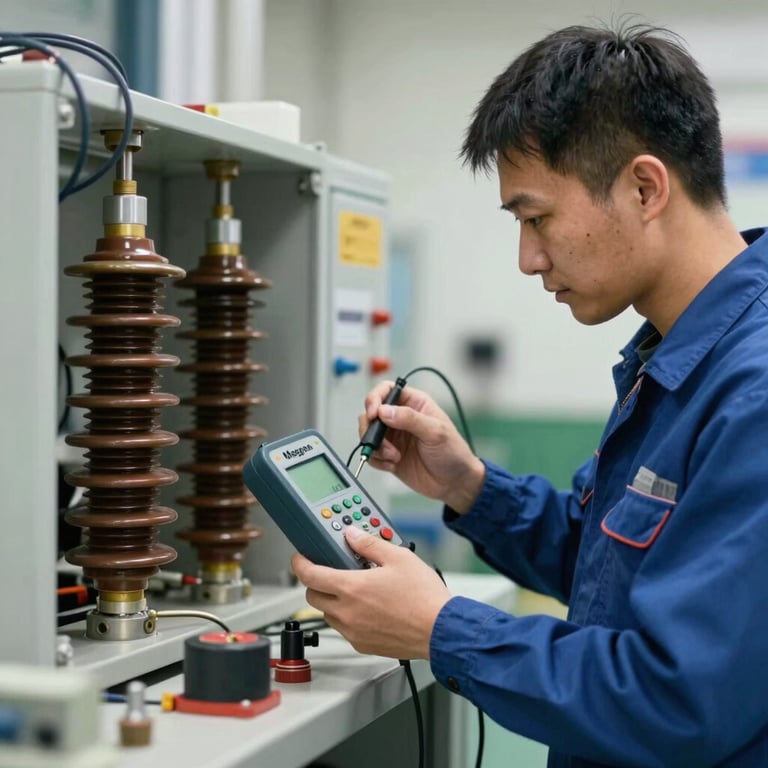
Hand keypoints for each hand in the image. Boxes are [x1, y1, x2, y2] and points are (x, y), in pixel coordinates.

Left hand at [291, 526, 450, 659]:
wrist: (440, 630)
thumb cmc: (423, 597)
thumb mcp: (398, 557)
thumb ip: (369, 543)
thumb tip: (352, 535)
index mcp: (351, 588)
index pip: (310, 575)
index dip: (299, 564)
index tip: (300, 558)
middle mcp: (347, 612)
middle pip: (313, 596)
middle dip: (316, 582)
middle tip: (330, 571)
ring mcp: (354, 631)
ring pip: (328, 614)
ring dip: (332, 600)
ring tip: (355, 589)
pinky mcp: (363, 645)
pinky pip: (345, 629)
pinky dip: (347, 617)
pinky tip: (367, 608)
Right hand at [359, 381, 484, 513]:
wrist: (454, 483)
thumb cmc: (453, 452)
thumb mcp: (435, 432)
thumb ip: (410, 419)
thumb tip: (384, 410)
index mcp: (414, 403)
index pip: (386, 390)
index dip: (375, 399)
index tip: (373, 413)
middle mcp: (400, 417)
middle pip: (371, 412)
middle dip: (371, 428)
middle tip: (378, 441)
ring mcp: (393, 437)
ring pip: (368, 434)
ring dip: (376, 447)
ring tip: (393, 457)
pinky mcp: (388, 455)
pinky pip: (372, 454)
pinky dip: (377, 460)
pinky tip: (393, 465)